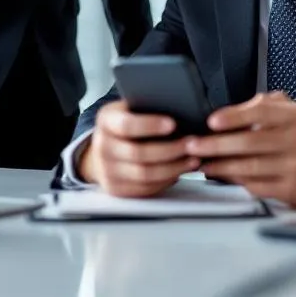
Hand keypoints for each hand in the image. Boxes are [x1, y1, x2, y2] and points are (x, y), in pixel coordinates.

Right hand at [78, 101, 199, 197]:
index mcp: (106, 121)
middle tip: (192, 144)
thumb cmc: (126, 126)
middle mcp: (103, 146)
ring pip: (145, 174)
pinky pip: (145, 188)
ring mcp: (107, 170)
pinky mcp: (116, 189)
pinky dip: (166, 181)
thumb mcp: (130, 110)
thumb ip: (147, 108)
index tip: (173, 124)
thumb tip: (180, 108)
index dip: (150, 125)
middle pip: (138, 153)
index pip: (126, 125)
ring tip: (192, 159)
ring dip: (173, 168)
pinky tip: (179, 171)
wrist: (105, 150)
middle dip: (170, 149)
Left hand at [186, 92, 295, 207]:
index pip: (262, 112)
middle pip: (251, 142)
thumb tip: (227, 113)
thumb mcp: (291, 115)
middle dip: (217, 144)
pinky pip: (257, 185)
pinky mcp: (292, 189)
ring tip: (202, 163)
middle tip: (193, 145)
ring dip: (221, 165)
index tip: (211, 121)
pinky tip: (221, 175)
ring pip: (250, 166)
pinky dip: (235, 180)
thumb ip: (263, 108)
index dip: (235, 116)